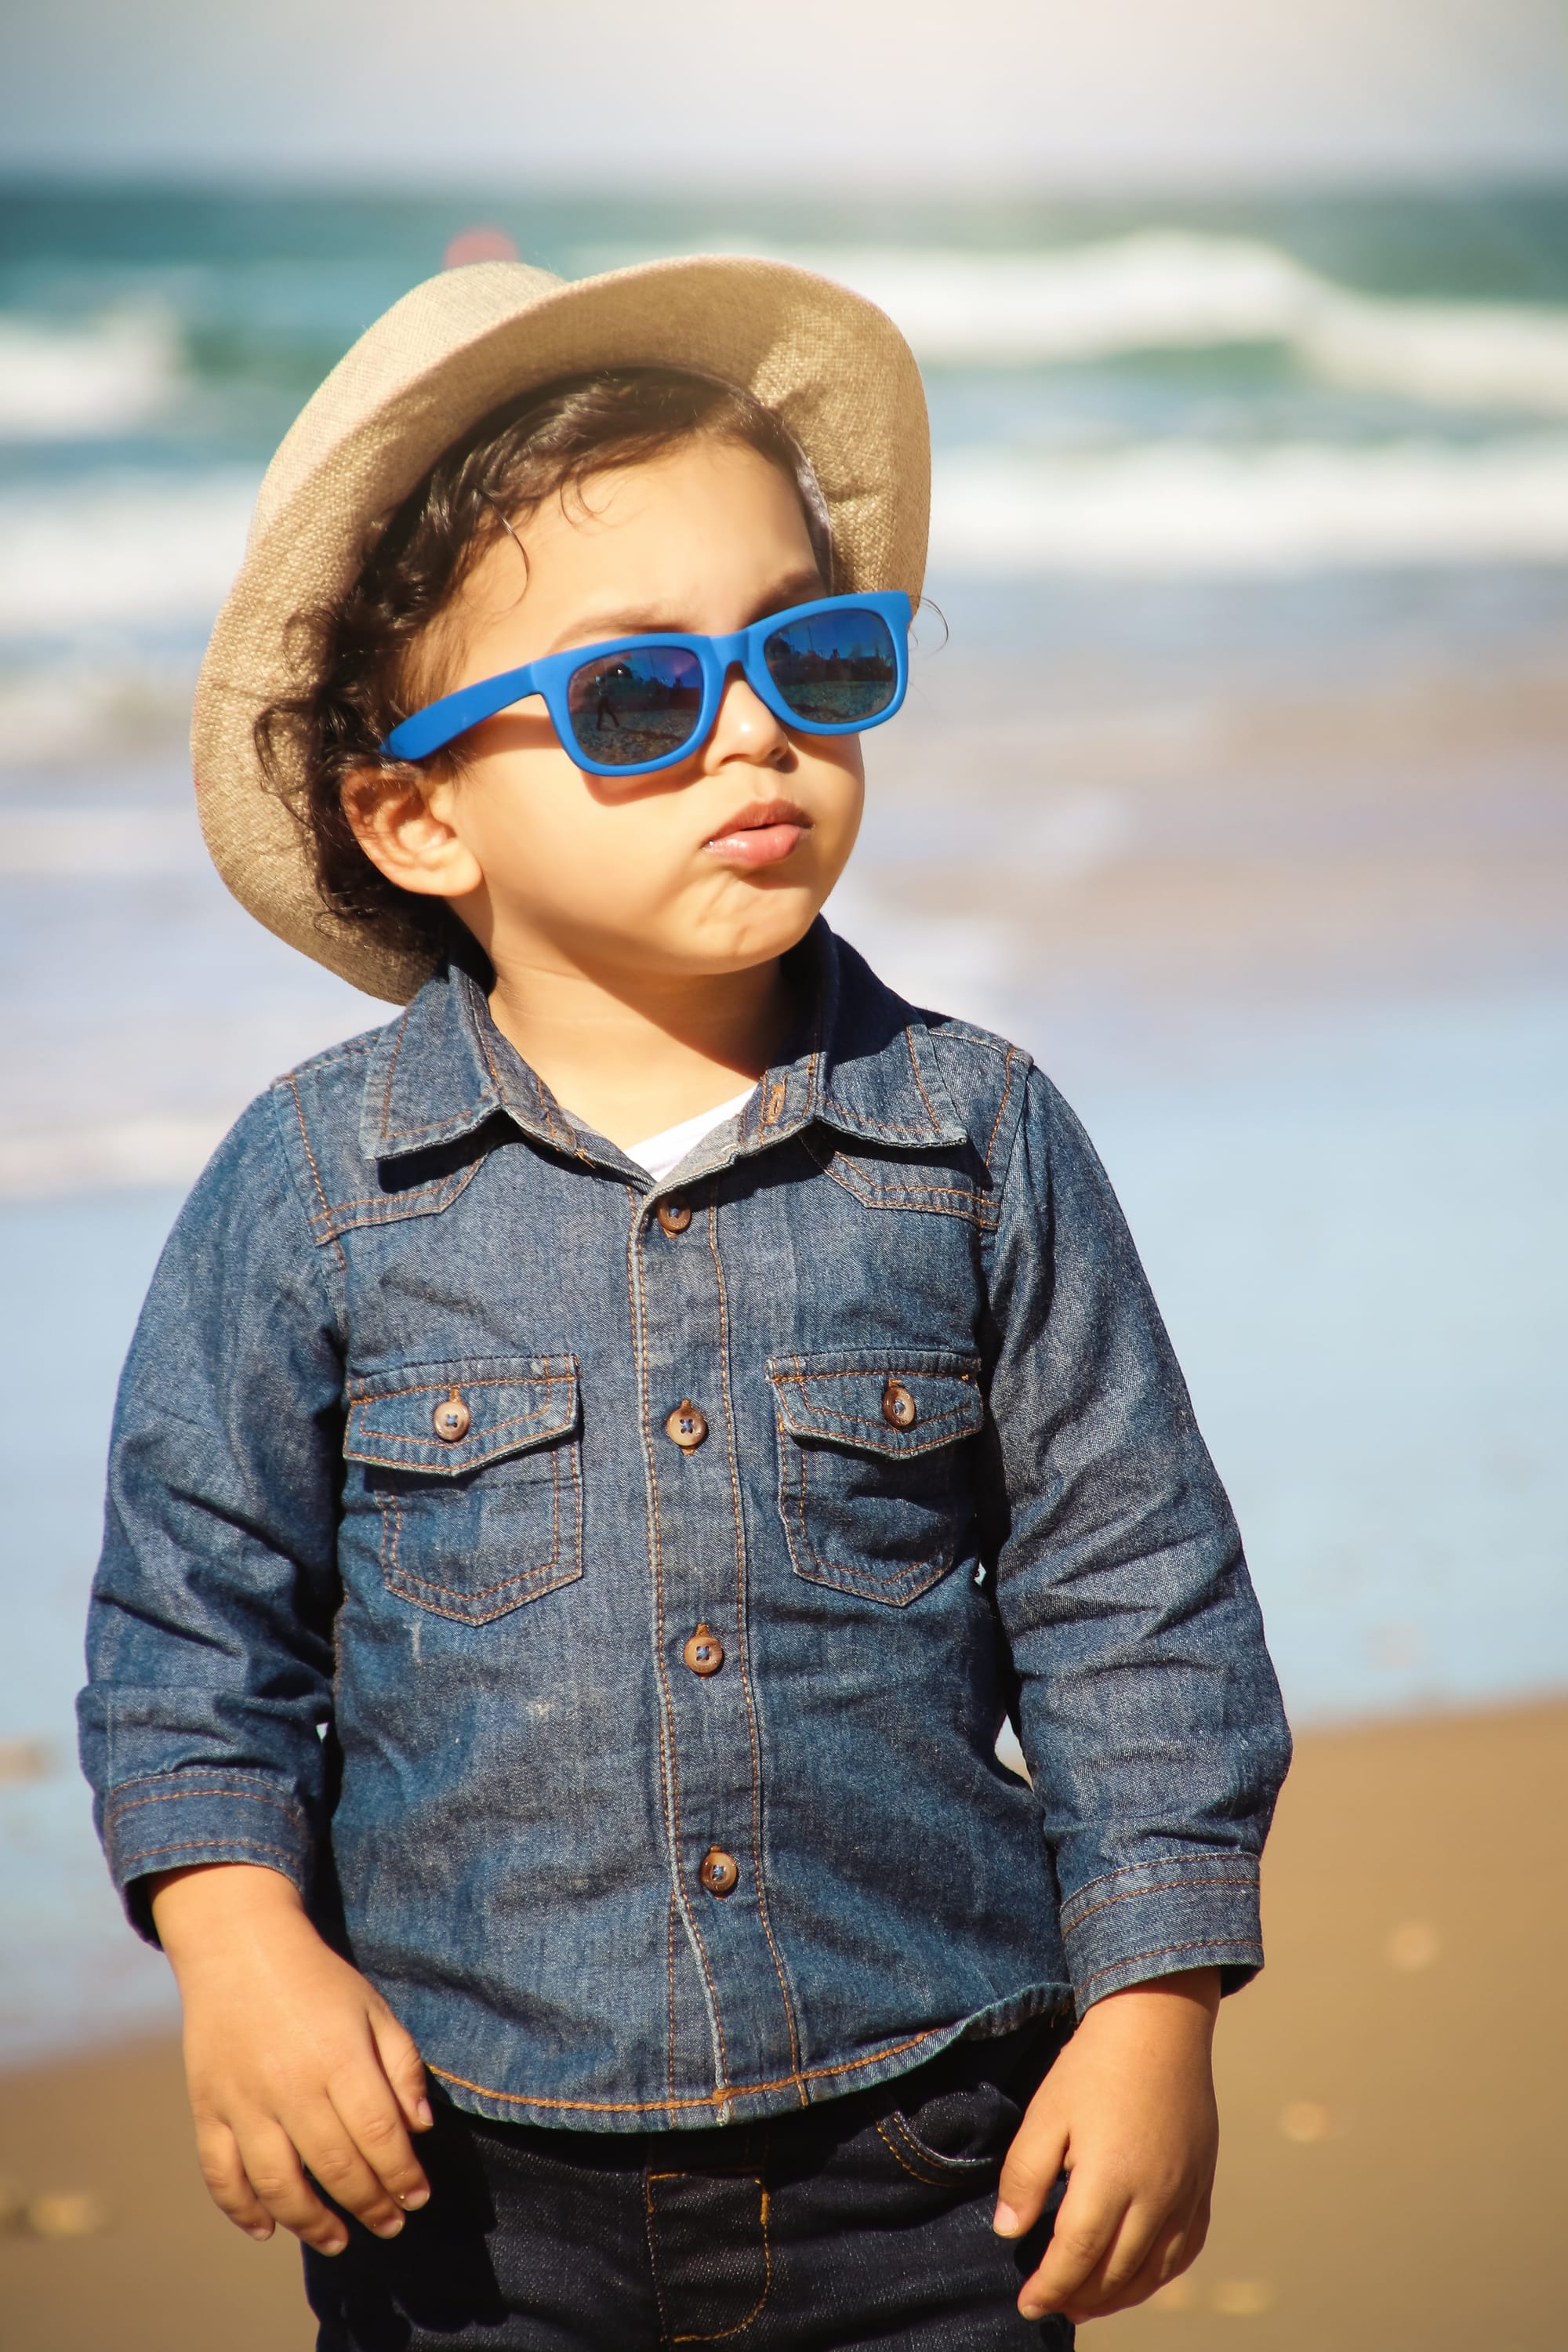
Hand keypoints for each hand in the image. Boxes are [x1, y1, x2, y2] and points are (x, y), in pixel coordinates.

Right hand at [149, 1862, 433, 2255]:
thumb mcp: (373, 2009)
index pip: (379, 2136)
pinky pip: (220, 2174)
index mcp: (339, 2058)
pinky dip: (242, 2210)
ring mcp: (244, 2102)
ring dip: (311, 2223)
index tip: (418, 2199)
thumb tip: (420, 2130)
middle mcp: (291, 2086)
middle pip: (335, 2167)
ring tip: (337, 2241)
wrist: (239, 1948)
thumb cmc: (318, 1981)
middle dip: (369, 2206)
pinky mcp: (207, 2109)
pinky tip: (268, 2229)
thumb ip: (402, 2066)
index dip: (402, 2176)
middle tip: (389, 2226)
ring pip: (278, 2184)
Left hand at [994, 1967, 1220, 2322]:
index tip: (1027, 2304)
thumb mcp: (1046, 2112)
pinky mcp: (1202, 2185)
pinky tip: (1136, 2277)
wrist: (1159, 2023)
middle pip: (1115, 2273)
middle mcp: (1155, 2198)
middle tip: (1049, 2304)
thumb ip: (1025, 2176)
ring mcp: (1185, 2195)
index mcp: (1111, 2180)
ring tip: (1085, 2303)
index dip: (1050, 2287)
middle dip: (1078, 2298)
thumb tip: (1008, 2231)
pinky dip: (1158, 2276)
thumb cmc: (1095, 2065)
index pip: (1077, 2257)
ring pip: (1153, 2272)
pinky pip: (1186, 2251)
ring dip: (1117, 2297)